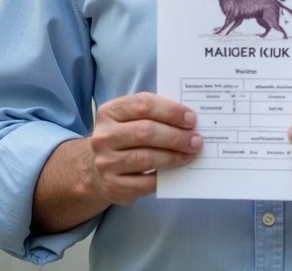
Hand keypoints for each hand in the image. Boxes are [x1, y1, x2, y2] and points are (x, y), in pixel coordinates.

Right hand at [87, 92, 203, 205]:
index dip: (171, 111)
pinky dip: (163, 176)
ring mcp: (106, 163)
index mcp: (109, 112)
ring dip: (174, 156)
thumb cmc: (123, 138)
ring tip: (190, 154)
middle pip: (146, 132)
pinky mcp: (113, 186)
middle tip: (196, 140)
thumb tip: (188, 120)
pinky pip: (145, 182)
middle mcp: (104, 136)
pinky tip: (174, 171)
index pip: (143, 105)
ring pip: (146, 158)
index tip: (191, 119)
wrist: (94, 169)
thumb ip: (153, 114)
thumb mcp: (128, 119)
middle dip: (176, 136)